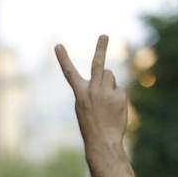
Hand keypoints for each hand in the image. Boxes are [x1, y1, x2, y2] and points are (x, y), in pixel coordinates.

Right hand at [56, 35, 128, 154]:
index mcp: (80, 93)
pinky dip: (118, 97)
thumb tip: (108, 74)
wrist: (102, 140)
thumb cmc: (92, 125)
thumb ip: (93, 89)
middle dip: (101, 48)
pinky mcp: (119, 95)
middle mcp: (92, 90)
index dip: (63, 58)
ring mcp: (106, 92)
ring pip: (110, 76)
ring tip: (106, 103)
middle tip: (104, 35)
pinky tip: (114, 109)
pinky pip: (120, 89)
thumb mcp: (85, 107)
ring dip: (109, 85)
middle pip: (98, 64)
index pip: (69, 73)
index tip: (58, 45)